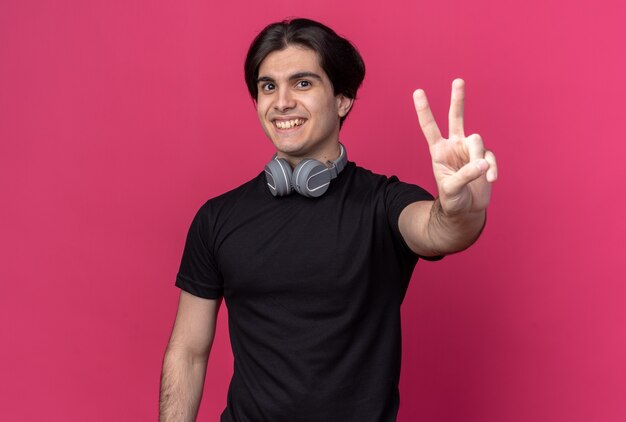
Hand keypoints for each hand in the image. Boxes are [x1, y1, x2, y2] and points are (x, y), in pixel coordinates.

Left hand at [413, 79, 497, 215]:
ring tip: (481, 175)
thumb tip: (482, 162)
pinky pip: (490, 157)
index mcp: (439, 151)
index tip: (418, 92)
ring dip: (479, 157)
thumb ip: (465, 175)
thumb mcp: (451, 189)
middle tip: (458, 80)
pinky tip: (490, 180)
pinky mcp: (485, 158)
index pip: (430, 128)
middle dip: (457, 99)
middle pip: (456, 118)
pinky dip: (491, 168)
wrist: (465, 210)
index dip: (424, 110)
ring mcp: (470, 151)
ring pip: (477, 140)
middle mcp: (454, 146)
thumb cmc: (452, 199)